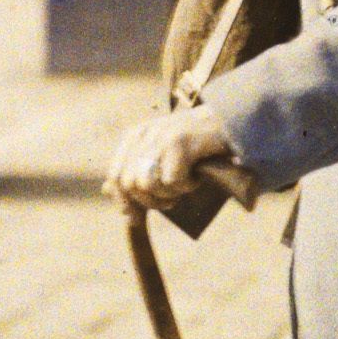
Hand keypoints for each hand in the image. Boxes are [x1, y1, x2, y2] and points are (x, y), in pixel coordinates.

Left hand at [103, 106, 245, 211]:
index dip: (124, 200)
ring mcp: (160, 138)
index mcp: (135, 137)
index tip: (136, 216)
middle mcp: (143, 135)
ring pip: (147, 185)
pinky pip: (172, 181)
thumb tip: (107, 191)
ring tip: (184, 187)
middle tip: (171, 200)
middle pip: (129, 184)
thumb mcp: (161, 154)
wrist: (230, 122)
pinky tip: (197, 177)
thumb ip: (135, 169)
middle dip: (149, 201)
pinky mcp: (179, 143)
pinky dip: (187, 186)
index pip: (115, 176)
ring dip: (168, 195)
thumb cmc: (196, 143)